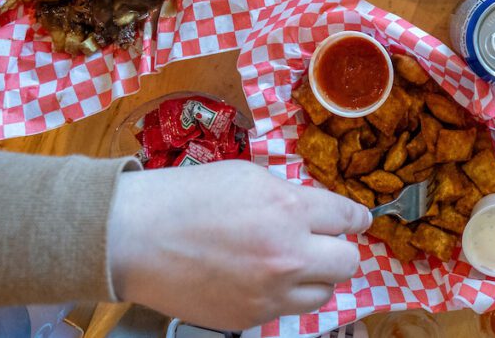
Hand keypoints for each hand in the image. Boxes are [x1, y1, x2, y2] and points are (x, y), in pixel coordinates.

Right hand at [107, 160, 371, 329]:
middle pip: (349, 261)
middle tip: (324, 242)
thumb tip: (317, 212)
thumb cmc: (188, 196)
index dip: (356, 218)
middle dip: (339, 248)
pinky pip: (290, 309)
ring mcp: (271, 291)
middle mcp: (289, 254)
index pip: (349, 218)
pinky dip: (284, 295)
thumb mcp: (250, 178)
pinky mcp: (250, 316)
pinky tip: (262, 278)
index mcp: (290, 210)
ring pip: (325, 292)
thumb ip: (291, 196)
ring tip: (291, 262)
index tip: (358, 220)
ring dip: (316, 276)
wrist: (136, 236)